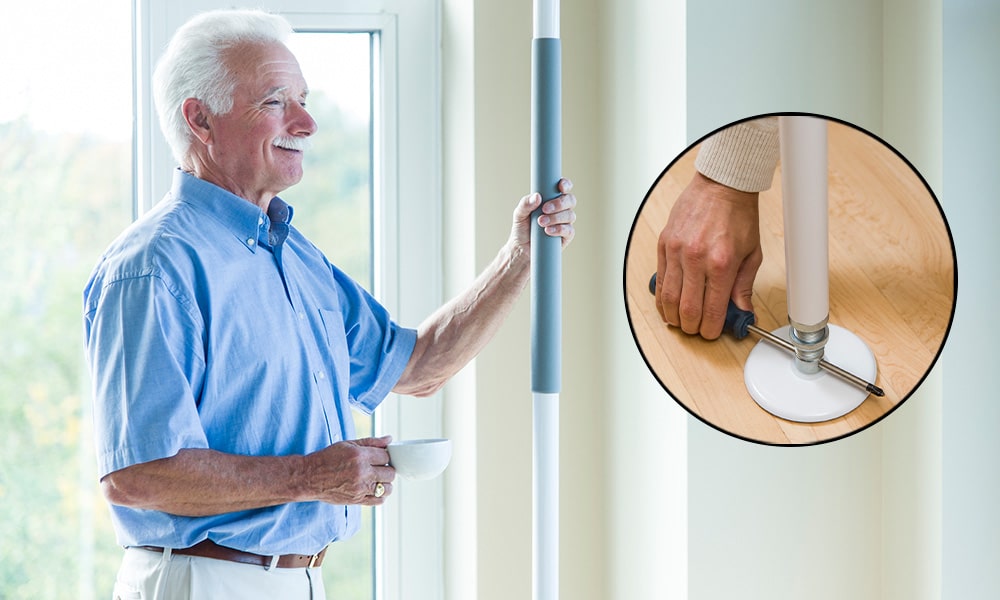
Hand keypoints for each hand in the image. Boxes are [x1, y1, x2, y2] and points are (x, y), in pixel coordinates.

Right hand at [304, 436, 395, 505]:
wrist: (310, 477)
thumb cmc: (328, 458)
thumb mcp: (348, 444)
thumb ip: (371, 442)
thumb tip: (389, 439)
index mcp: (360, 456)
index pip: (386, 456)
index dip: (384, 456)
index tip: (379, 457)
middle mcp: (362, 472)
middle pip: (390, 473)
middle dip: (386, 469)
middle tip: (378, 468)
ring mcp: (360, 488)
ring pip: (388, 488)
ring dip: (385, 483)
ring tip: (376, 479)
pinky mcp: (357, 500)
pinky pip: (379, 500)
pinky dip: (380, 495)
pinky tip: (373, 489)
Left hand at [510, 178, 576, 249]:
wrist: (521, 249)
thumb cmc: (522, 229)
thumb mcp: (519, 214)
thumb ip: (525, 204)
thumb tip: (537, 196)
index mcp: (551, 199)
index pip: (563, 188)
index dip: (565, 184)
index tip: (560, 186)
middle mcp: (561, 209)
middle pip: (570, 200)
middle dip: (559, 203)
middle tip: (544, 209)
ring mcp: (565, 222)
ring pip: (570, 215)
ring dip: (555, 217)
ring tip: (540, 222)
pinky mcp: (566, 236)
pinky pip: (569, 230)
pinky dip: (559, 229)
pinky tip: (548, 231)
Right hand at [655, 172, 762, 338]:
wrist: (721, 185)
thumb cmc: (738, 215)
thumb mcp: (751, 253)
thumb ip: (743, 286)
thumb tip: (742, 312)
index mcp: (721, 263)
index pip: (711, 310)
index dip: (710, 329)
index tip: (711, 332)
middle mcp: (696, 259)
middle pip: (686, 309)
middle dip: (691, 327)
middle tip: (696, 329)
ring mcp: (677, 251)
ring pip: (668, 298)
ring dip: (673, 315)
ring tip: (680, 321)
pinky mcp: (664, 244)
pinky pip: (659, 278)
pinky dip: (662, 296)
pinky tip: (667, 304)